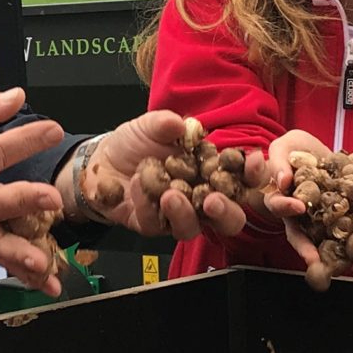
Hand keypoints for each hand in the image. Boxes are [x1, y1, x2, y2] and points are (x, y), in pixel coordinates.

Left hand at [75, 111, 256, 240]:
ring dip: (185, 214)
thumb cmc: (134, 144)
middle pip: (229, 218)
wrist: (100, 161)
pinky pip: (156, 224)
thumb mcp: (149, 126)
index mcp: (209, 171)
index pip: (242, 178)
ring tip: (171, 195)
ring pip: (193, 229)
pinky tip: (139, 184)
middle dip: (226, 211)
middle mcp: (199, 197)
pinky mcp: (152, 225)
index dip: (252, 173)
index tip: (252, 161)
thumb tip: (183, 126)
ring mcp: (177, 215)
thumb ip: (166, 123)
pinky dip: (147, 205)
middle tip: (212, 200)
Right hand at [260, 130, 334, 267]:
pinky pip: (348, 234)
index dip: (286, 207)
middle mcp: (299, 216)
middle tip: (315, 260)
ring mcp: (319, 220)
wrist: (320, 150)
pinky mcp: (341, 218)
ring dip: (333, 257)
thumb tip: (283, 181)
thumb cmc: (295, 149)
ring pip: (323, 242)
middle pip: (300, 235)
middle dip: (307, 249)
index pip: (279, 205)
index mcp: (281, 198)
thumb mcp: (284, 146)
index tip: (298, 206)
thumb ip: (279, 161)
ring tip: (344, 266)